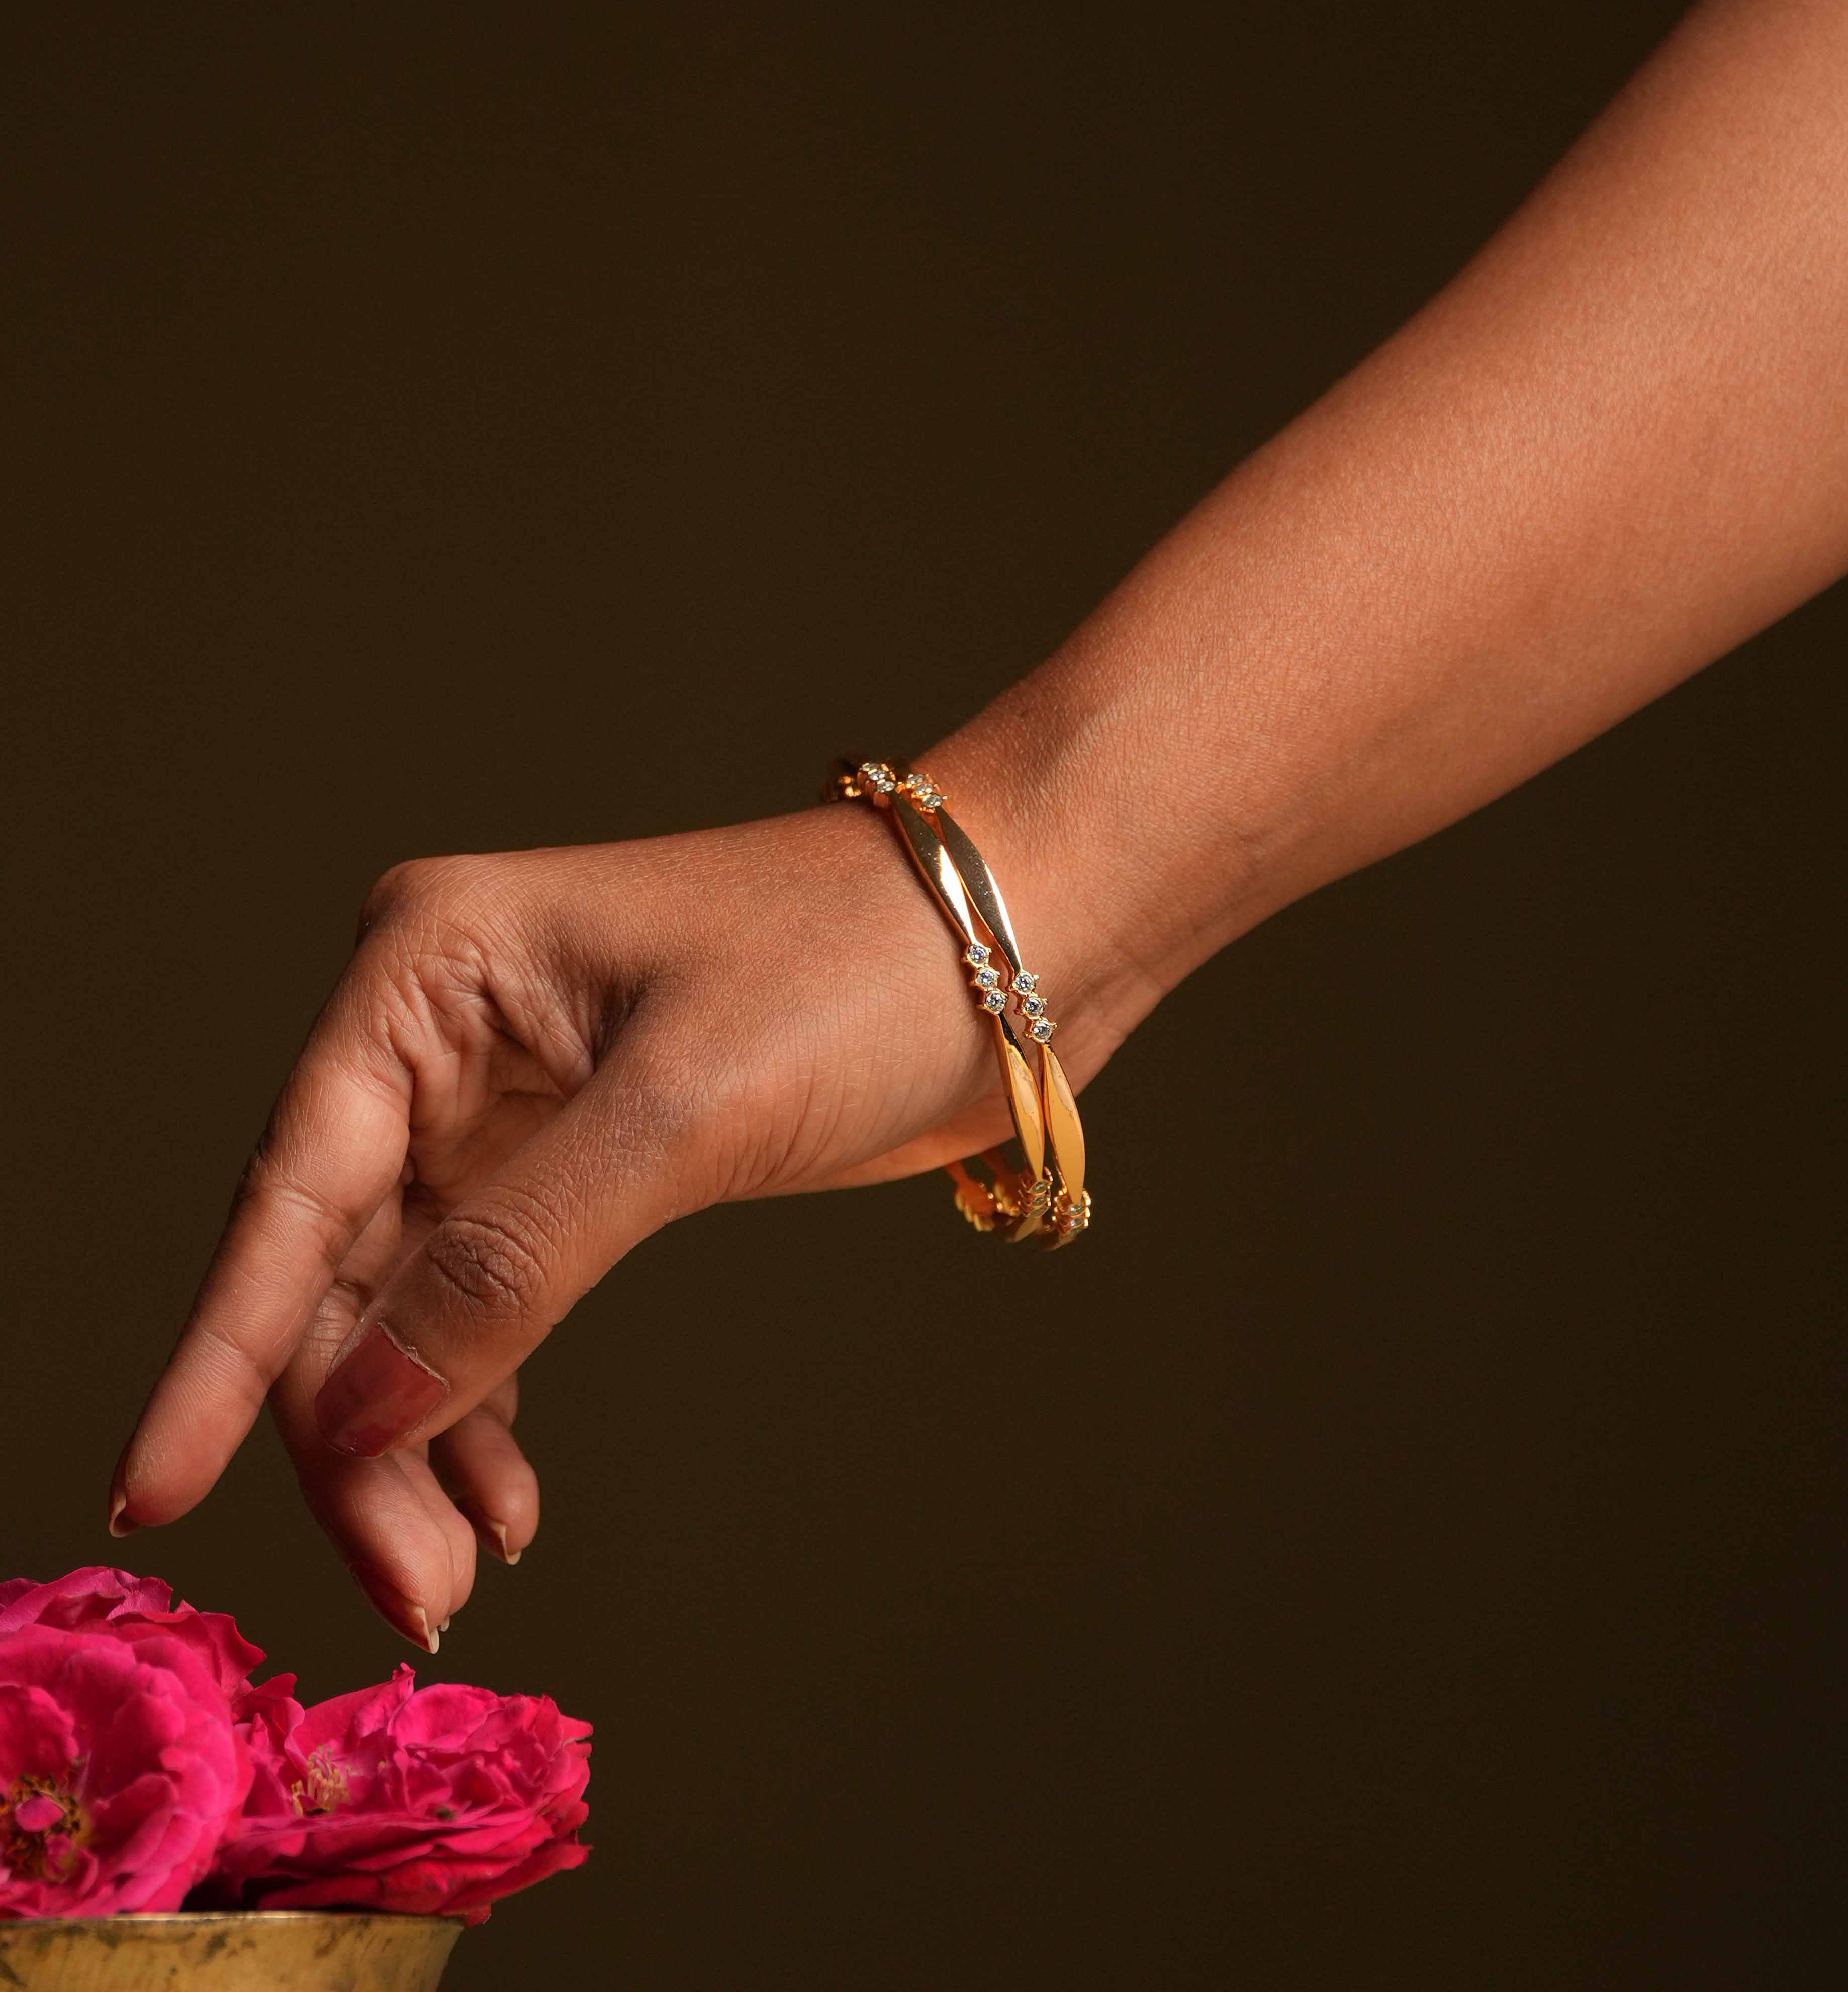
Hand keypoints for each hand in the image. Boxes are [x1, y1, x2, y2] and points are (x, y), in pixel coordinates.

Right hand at [108, 803, 1104, 1647]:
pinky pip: (492, 1298)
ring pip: (413, 1300)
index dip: (221, 1355)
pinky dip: (489, 1399)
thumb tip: (362, 1413)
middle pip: (342, 1264)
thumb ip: (514, 1264)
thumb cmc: (858, 967)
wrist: (1009, 943)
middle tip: (406, 1592)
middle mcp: (447, 1029)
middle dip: (357, 1430)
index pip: (294, 1187)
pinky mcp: (584, 1157)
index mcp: (433, 966)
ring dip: (422, 1439)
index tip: (151, 1494)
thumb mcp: (681, 1111)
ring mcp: (513, 1098)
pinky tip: (502, 1495)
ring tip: (450, 1577)